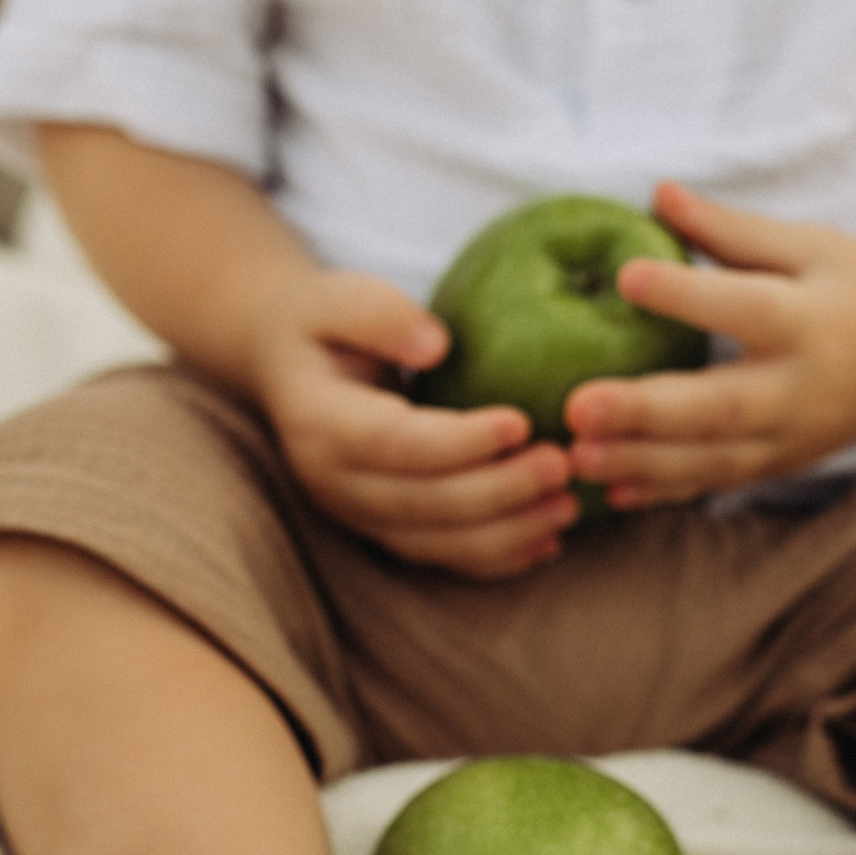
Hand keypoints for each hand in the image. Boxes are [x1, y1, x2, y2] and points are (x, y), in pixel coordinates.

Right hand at [249, 271, 577, 578]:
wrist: (286, 371)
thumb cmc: (320, 323)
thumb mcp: (334, 296)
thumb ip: (378, 313)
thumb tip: (437, 344)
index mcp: (320, 422)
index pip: (394, 444)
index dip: (458, 441)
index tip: (521, 421)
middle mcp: (334, 483)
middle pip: (423, 503)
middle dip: (499, 491)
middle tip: (563, 464)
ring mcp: (359, 515)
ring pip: (437, 543)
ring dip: (508, 533)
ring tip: (569, 506)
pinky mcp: (384, 531)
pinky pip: (443, 558)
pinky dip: (497, 559)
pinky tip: (548, 543)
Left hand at [564, 182, 855, 509]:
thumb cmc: (845, 282)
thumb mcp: (802, 244)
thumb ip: (729, 229)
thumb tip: (657, 190)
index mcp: (813, 319)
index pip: (746, 306)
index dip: (687, 294)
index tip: (624, 276)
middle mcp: (804, 389)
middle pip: (721, 408)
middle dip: (646, 412)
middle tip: (576, 407)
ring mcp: (794, 438)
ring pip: (713, 460)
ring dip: (641, 462)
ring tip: (576, 455)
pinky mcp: (780, 466)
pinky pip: (716, 484)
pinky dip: (664, 491)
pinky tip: (610, 491)